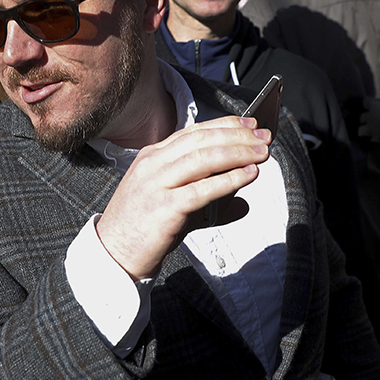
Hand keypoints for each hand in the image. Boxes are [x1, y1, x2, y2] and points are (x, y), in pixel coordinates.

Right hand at [96, 116, 271, 279]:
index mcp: (152, 156)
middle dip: (237, 136)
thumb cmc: (144, 229)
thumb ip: (207, 199)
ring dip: (237, 153)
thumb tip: (242, 202)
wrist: (115, 254)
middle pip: (201, 140)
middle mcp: (153, 165)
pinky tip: (248, 176)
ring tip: (262, 154)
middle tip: (264, 138)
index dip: (225, 125)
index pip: (193, 132)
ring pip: (203, 159)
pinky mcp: (164, 208)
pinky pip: (201, 190)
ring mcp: (156, 184)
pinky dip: (229, 180)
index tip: (251, 124)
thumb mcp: (175, 204)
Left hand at [359, 79, 379, 146]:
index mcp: (375, 105)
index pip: (365, 101)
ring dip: (363, 128)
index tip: (369, 101)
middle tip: (368, 116)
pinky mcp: (379, 139)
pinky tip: (375, 137)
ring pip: (361, 130)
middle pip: (361, 117)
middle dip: (364, 116)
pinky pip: (370, 140)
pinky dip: (372, 138)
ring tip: (367, 128)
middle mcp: (371, 117)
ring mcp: (374, 129)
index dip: (367, 101)